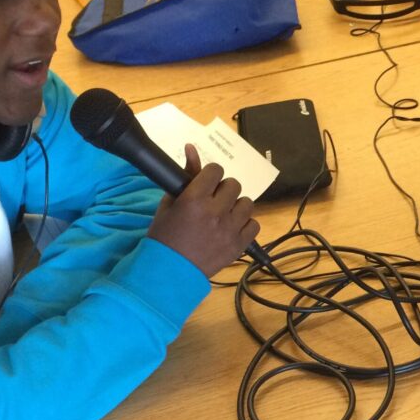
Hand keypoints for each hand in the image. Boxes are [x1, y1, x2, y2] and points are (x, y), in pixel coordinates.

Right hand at [147, 145, 259, 276]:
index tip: (206, 184)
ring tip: (224, 216)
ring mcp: (230, 229)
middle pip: (233, 185)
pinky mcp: (239, 245)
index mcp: (195, 199)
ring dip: (236, 206)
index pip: (216, 170)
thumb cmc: (164, 236)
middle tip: (214, 201)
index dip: (210, 176)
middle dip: (223, 190)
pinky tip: (232, 228)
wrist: (169, 271)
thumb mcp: (169, 203)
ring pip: (247, 203)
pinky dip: (245, 224)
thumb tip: (191, 148)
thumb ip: (184, 176)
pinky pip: (255, 224)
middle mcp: (215, 212)